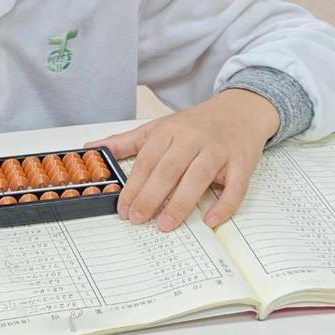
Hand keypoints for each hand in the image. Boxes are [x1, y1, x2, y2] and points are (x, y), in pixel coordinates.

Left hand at [87, 89, 279, 231]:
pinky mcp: (242, 162)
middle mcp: (193, 139)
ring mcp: (218, 151)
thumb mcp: (158, 127)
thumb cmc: (196, 124)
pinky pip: (235, 187)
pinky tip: (210, 221)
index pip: (147, 161)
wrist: (240, 109)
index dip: (133, 186)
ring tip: (166, 225)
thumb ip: (126, 141)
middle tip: (137, 218)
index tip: (122, 208)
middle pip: (169, 169)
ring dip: (181, 203)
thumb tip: (92, 148)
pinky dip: (224, 205)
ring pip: (198, 178)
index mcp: (169, 131)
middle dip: (150, 196)